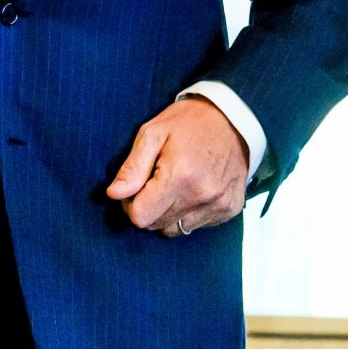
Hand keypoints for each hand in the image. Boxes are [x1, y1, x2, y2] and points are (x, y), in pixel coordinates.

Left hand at [105, 97, 247, 236]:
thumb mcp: (152, 134)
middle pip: (157, 226)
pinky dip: (188, 213)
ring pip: (176, 230)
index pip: (141, 217)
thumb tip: (114, 194)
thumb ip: (132, 168)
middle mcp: (202, 195)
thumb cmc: (188, 123)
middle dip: (148, 208)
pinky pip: (196, 226)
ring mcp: (219, 205)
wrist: (233, 119)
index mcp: (180, 176)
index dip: (131, 205)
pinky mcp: (230, 210)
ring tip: (174, 185)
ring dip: (167, 213)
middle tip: (153, 183)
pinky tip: (192, 189)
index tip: (135, 188)